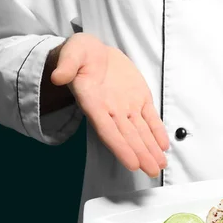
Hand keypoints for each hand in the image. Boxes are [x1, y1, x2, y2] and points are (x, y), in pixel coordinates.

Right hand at [49, 33, 168, 176]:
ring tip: (160, 165)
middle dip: (141, 154)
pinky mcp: (140, 99)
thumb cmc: (80, 54)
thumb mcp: (72, 52)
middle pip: (127, 137)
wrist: (95, 52)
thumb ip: (67, 65)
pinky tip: (164, 146)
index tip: (132, 163)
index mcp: (93, 102)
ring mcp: (127, 106)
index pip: (107, 130)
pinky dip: (158, 132)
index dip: (120, 147)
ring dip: (151, 149)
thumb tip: (58, 76)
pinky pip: (151, 118)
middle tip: (153, 171)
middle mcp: (111, 110)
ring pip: (141, 132)